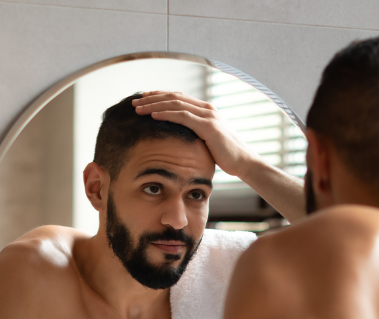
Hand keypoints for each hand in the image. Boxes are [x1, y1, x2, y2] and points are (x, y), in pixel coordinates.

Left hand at [132, 91, 259, 177]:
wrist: (244, 162)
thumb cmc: (227, 156)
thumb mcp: (208, 141)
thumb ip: (196, 134)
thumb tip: (180, 138)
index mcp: (206, 110)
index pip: (178, 97)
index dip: (159, 96)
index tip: (144, 99)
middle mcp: (207, 109)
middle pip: (174, 97)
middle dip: (152, 98)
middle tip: (135, 101)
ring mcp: (208, 116)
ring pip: (175, 104)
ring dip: (154, 105)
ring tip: (138, 108)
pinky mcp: (208, 126)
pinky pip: (182, 116)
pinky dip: (166, 114)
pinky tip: (153, 116)